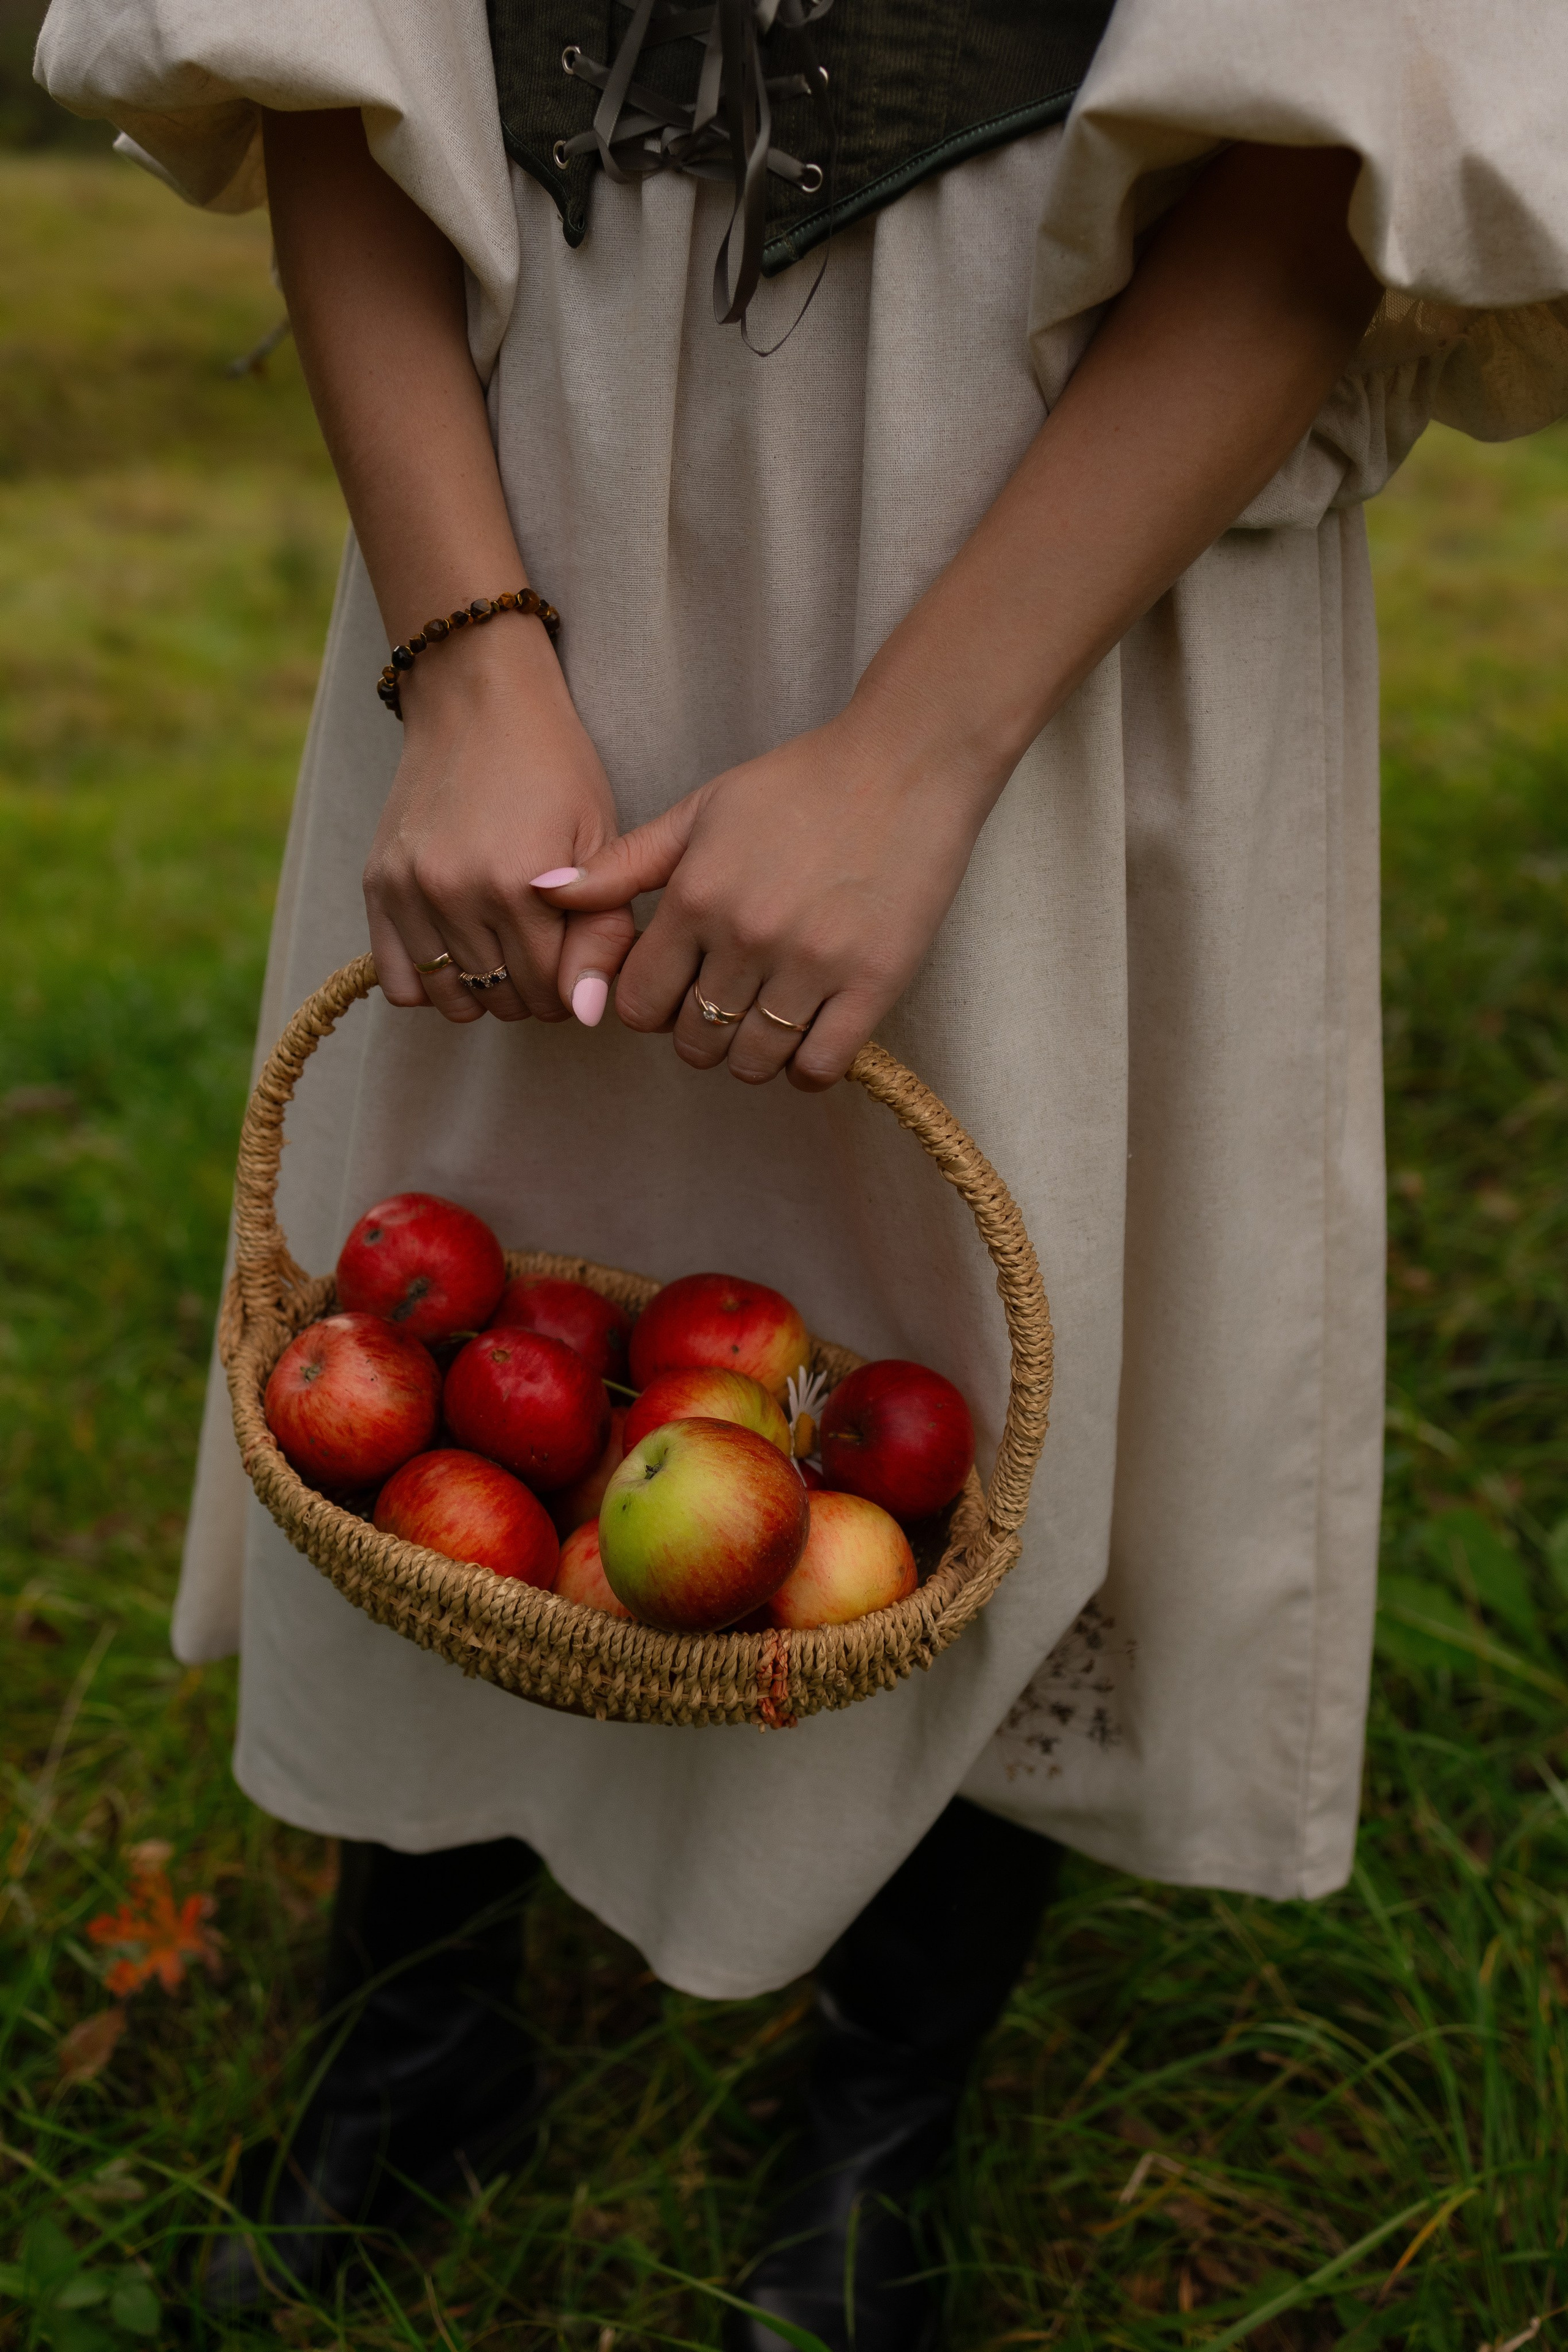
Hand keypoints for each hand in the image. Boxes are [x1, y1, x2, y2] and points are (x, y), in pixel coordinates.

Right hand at [362, 622, 635, 1025]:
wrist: (478, 701)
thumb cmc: (554, 768)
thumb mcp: (600, 840)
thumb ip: (602, 930)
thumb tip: (589, 1012)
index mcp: (522, 884)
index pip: (551, 991)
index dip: (573, 987)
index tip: (576, 962)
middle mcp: (458, 892)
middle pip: (503, 999)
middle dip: (532, 992)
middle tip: (543, 954)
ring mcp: (411, 889)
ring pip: (452, 999)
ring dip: (484, 992)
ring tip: (503, 954)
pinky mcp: (377, 884)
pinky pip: (399, 981)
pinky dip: (431, 984)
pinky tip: (457, 953)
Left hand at [533, 687, 1000, 1087]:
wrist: (906, 762)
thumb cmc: (799, 783)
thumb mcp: (699, 811)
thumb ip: (621, 865)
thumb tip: (540, 889)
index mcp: (696, 898)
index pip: (638, 1003)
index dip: (650, 1006)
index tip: (675, 989)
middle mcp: (746, 937)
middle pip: (693, 1041)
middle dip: (699, 1034)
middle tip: (725, 1004)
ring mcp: (812, 964)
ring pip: (753, 1062)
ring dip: (752, 1054)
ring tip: (767, 1020)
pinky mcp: (873, 982)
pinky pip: (820, 1066)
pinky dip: (806, 1068)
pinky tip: (809, 1038)